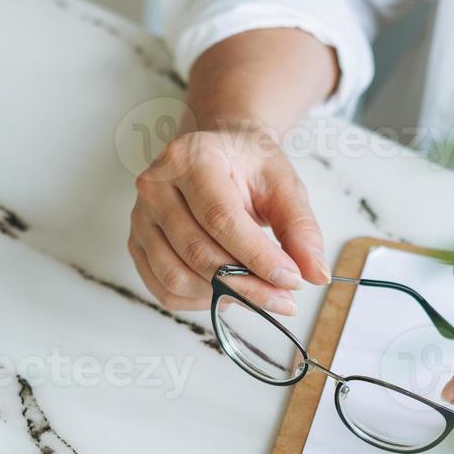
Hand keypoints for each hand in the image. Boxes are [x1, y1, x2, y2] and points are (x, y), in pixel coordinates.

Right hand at [127, 123, 330, 314]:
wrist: (219, 152)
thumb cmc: (249, 165)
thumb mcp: (284, 184)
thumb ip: (301, 227)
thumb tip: (315, 274)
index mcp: (191, 157)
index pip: (220, 218)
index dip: (257, 257)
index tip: (291, 280)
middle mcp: (156, 185)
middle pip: (197, 252)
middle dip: (246, 285)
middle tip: (284, 299)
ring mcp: (141, 216)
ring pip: (176, 276)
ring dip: (222, 296)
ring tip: (258, 293)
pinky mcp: (137, 243)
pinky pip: (163, 289)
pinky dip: (199, 300)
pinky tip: (227, 291)